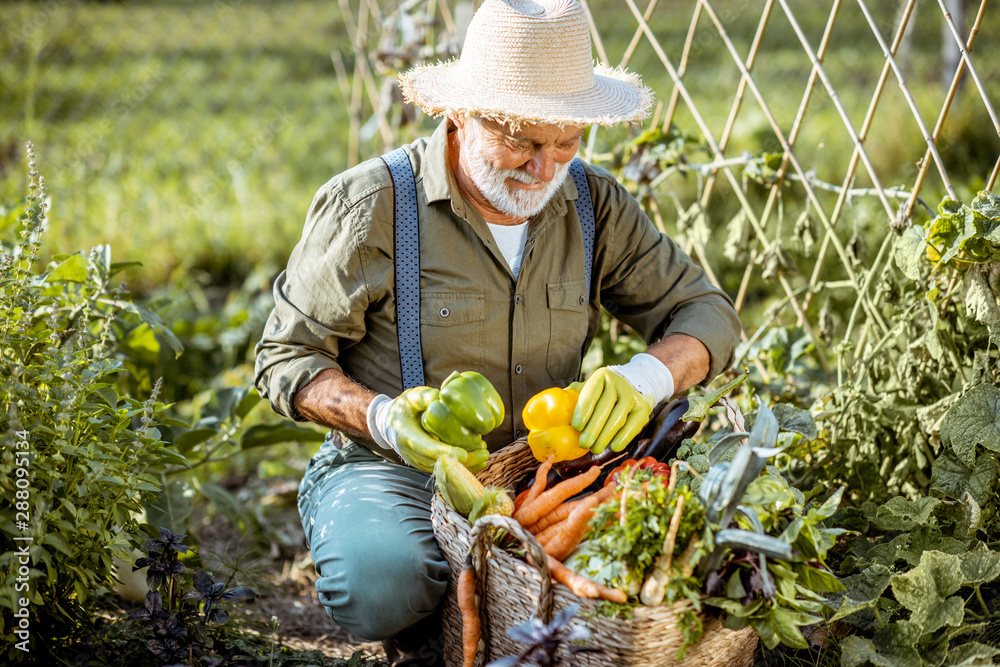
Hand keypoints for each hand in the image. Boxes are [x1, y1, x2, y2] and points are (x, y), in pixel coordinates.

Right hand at [369, 388, 489, 472]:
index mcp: (408, 437)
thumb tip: (441, 395)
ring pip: (444, 469)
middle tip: (484, 451)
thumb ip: (424, 396)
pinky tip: (478, 459)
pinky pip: (445, 469)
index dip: (447, 452)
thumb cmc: (403, 409)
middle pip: (440, 463)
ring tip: (484, 453)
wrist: (390, 424)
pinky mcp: (426, 464)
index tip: (464, 453)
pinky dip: (462, 466)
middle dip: (463, 461)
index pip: (428, 449)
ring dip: (465, 465)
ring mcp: (419, 462)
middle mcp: (413, 454)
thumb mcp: (410, 397)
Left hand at [571, 368, 654, 453]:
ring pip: (618, 419)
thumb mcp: (591, 387)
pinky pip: (633, 426)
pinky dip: (623, 438)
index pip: (591, 394)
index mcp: (601, 377)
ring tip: (595, 449)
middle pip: (604, 409)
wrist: (635, 383)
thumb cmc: (605, 390)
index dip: (583, 411)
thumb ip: (575, 395)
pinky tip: (614, 446)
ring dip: (605, 436)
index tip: (576, 427)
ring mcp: (632, 396)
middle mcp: (618, 384)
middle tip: (583, 444)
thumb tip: (553, 409)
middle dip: (593, 429)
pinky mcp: (643, 408)